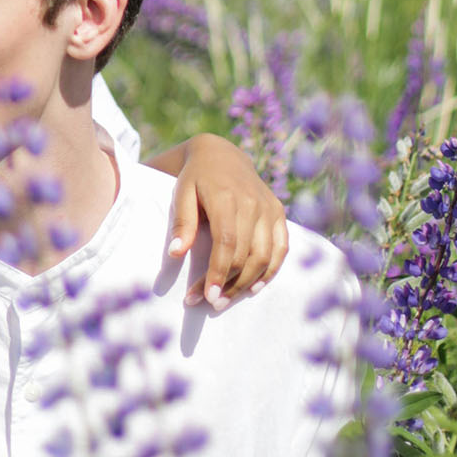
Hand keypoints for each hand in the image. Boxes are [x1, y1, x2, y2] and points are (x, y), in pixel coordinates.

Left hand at [152, 134, 287, 310]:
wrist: (221, 154)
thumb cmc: (196, 177)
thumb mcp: (182, 193)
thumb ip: (182, 222)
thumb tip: (175, 252)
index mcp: (226, 197)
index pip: (227, 242)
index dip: (219, 272)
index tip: (207, 296)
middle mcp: (253, 203)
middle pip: (246, 254)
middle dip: (229, 283)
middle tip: (210, 303)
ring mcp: (269, 208)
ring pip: (264, 255)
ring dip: (247, 283)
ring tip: (226, 300)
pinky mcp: (278, 212)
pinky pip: (281, 247)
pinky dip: (271, 270)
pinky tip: (254, 287)